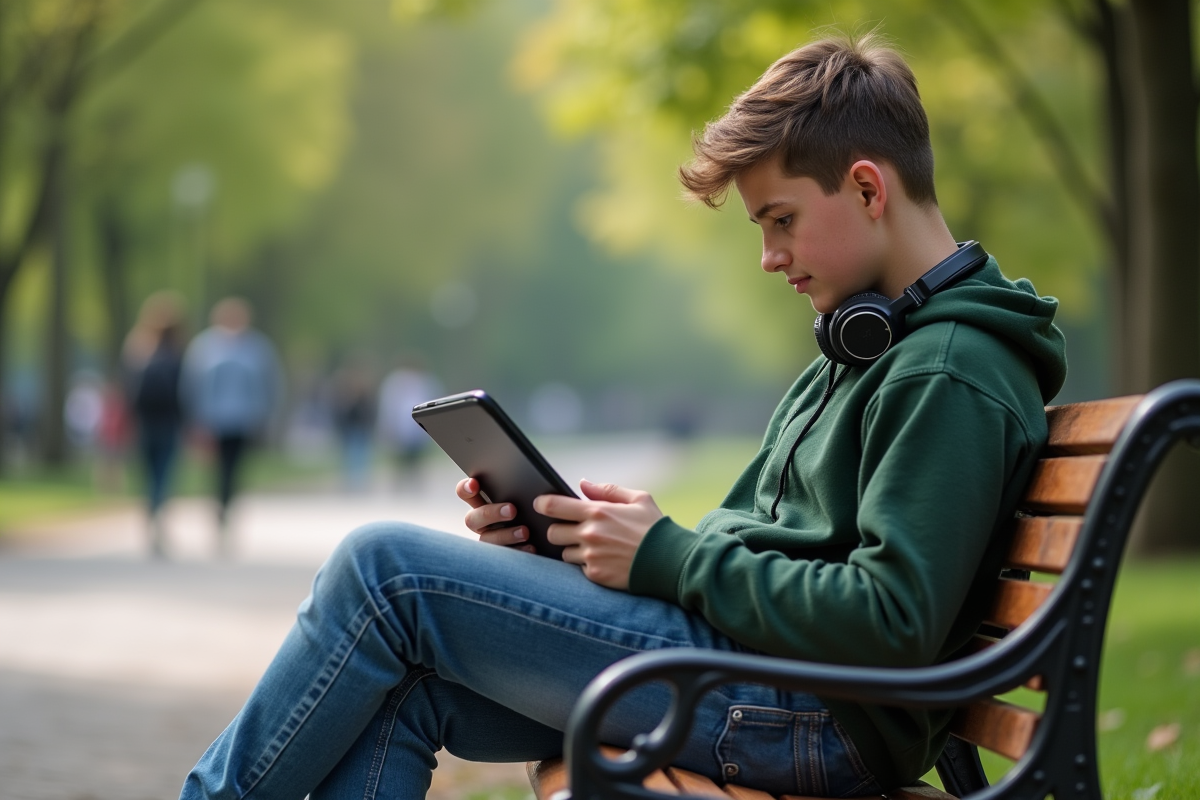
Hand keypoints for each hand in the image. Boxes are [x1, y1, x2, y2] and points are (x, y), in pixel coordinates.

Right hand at [455, 478, 535, 552]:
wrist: (546, 531)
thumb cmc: (532, 508)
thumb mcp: (525, 496)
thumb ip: (517, 490)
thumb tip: (527, 482)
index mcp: (482, 503)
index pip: (465, 493)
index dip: (465, 489)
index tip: (474, 484)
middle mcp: (481, 522)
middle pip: (473, 519)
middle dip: (491, 513)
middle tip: (512, 510)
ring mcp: (489, 540)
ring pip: (487, 539)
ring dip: (505, 535)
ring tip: (525, 531)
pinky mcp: (500, 557)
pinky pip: (504, 556)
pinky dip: (518, 550)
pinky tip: (531, 546)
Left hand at [535, 480, 662, 590]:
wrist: (671, 562)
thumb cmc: (655, 528)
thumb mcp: (638, 499)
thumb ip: (607, 490)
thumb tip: (582, 484)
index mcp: (597, 512)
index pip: (553, 506)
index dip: (541, 504)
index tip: (540, 505)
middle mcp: (590, 534)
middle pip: (553, 532)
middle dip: (559, 530)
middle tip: (573, 530)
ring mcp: (591, 557)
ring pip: (564, 553)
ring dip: (573, 549)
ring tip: (595, 548)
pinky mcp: (595, 575)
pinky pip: (579, 569)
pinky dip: (587, 565)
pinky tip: (604, 561)